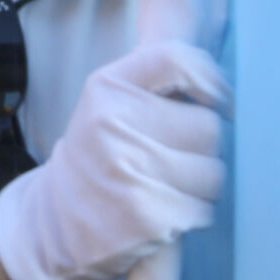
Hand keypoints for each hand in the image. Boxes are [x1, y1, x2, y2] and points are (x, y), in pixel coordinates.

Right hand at [0, 39, 229, 279]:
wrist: (54, 219)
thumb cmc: (99, 155)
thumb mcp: (110, 102)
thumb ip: (158, 78)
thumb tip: (225, 91)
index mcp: (106, 88)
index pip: (177, 60)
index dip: (211, 81)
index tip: (215, 102)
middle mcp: (111, 123)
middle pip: (209, 126)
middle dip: (202, 148)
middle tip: (170, 159)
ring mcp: (127, 169)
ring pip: (213, 173)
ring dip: (199, 186)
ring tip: (163, 187)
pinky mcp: (145, 214)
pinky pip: (202, 210)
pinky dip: (190, 216)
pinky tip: (160, 213)